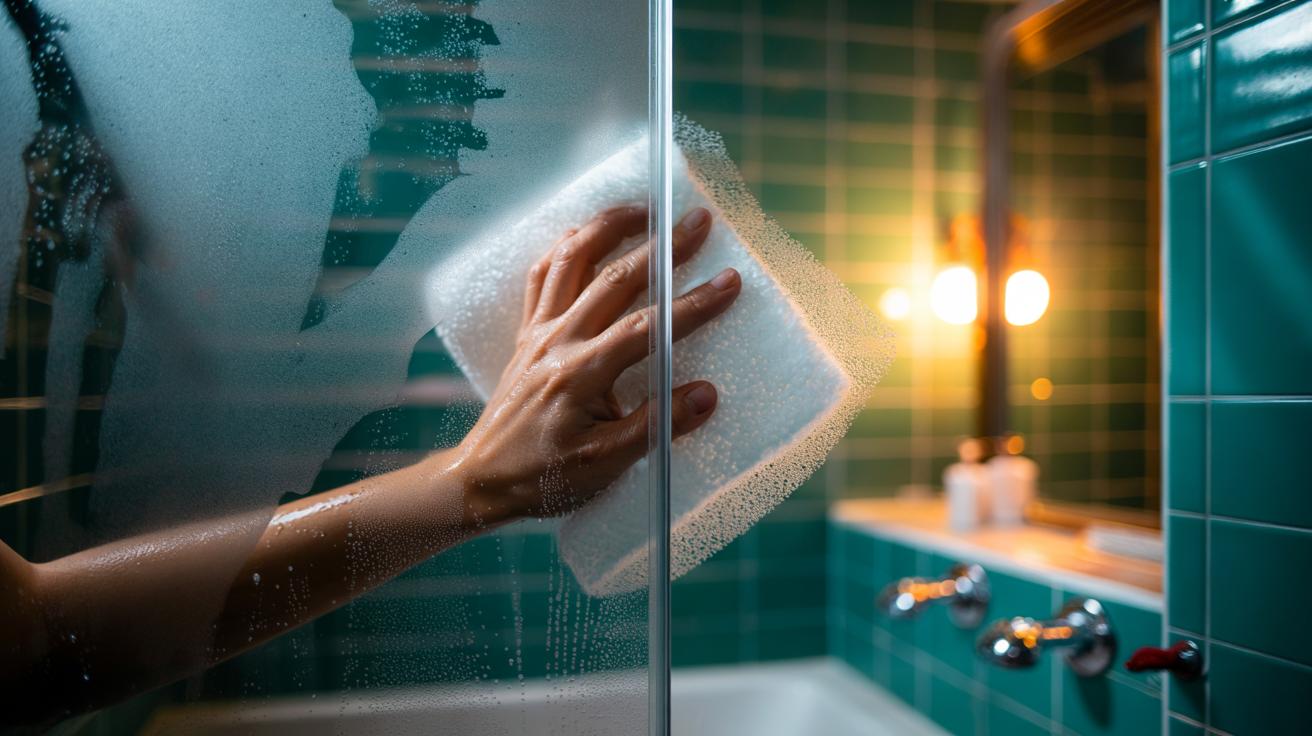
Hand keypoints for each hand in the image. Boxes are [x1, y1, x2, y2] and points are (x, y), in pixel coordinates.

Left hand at [450, 206, 739, 523]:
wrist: (483, 480)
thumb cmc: (545, 477)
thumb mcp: (606, 465)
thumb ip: (657, 427)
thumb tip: (707, 394)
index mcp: (581, 374)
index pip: (647, 328)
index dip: (692, 304)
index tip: (730, 282)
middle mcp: (558, 341)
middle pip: (615, 278)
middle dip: (663, 247)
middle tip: (699, 220)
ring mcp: (539, 331)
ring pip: (573, 260)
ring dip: (610, 226)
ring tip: (646, 207)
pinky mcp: (527, 331)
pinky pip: (543, 273)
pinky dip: (567, 245)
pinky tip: (591, 231)